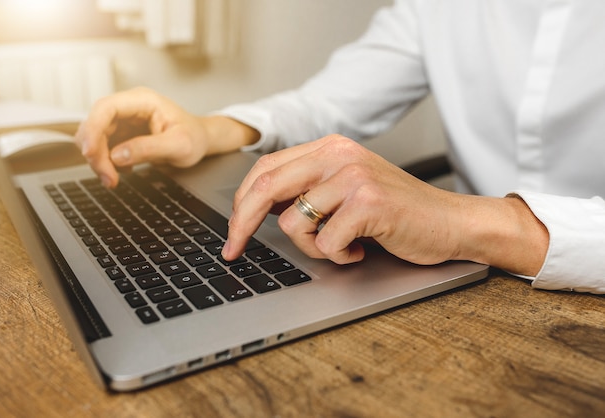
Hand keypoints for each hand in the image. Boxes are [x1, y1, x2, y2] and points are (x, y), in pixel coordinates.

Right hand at [75, 87, 258, 187]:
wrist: (201, 140)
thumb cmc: (195, 137)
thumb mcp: (179, 146)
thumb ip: (149, 149)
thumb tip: (117, 156)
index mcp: (143, 101)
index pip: (106, 108)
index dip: (92, 129)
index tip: (90, 153)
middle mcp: (129, 107)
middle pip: (95, 124)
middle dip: (95, 153)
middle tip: (108, 178)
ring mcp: (123, 120)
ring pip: (94, 138)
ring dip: (98, 161)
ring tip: (113, 179)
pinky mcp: (121, 135)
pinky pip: (102, 148)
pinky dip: (105, 163)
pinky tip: (124, 171)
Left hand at [222, 135, 548, 275]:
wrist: (450, 222)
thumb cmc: (396, 211)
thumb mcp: (345, 188)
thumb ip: (307, 189)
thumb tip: (254, 207)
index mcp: (328, 148)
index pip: (265, 169)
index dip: (240, 203)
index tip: (232, 231)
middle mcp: (338, 155)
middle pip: (265, 188)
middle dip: (241, 225)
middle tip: (234, 250)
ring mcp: (353, 176)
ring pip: (294, 222)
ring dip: (311, 247)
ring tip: (341, 245)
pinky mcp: (368, 203)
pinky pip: (326, 243)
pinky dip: (339, 256)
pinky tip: (360, 249)